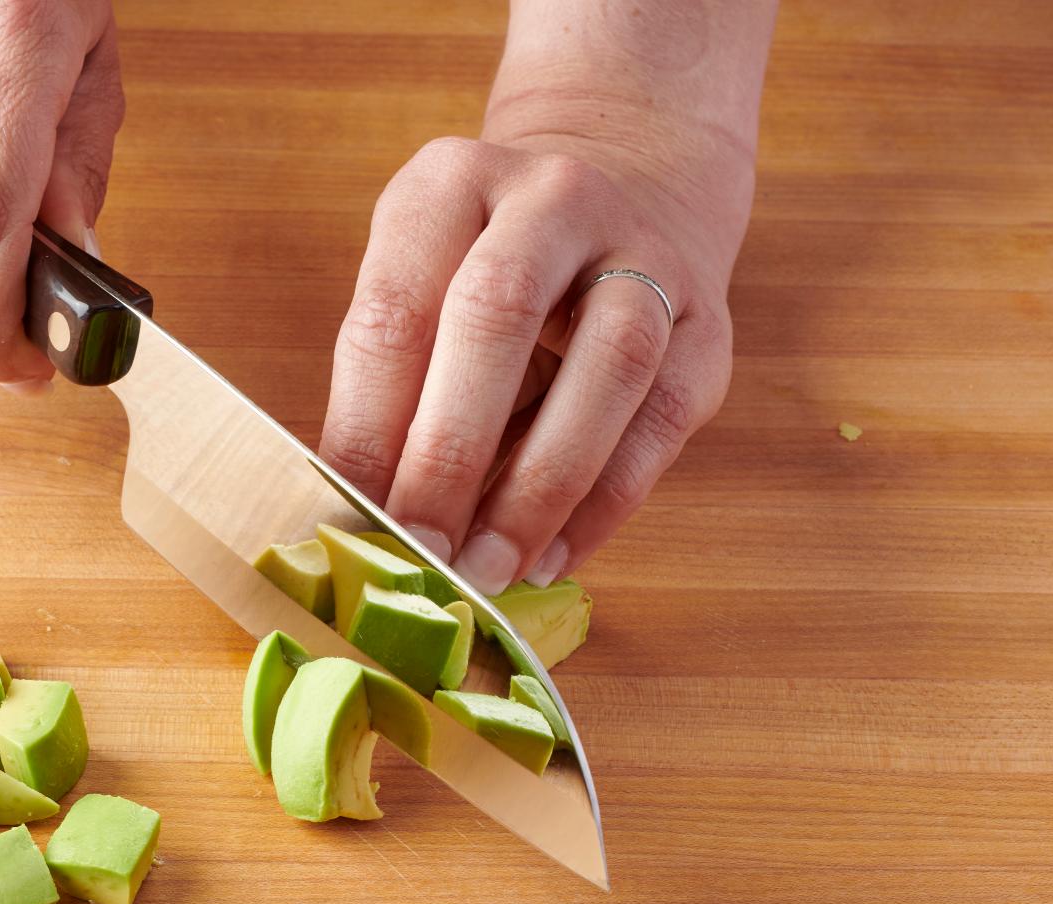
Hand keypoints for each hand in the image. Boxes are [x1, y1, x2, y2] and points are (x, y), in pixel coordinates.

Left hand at [319, 133, 743, 592]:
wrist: (626, 201)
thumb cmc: (484, 277)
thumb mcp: (420, 294)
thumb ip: (386, 390)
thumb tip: (350, 517)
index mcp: (450, 184)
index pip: (395, 309)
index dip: (366, 424)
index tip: (345, 519)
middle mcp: (553, 198)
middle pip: (496, 317)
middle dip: (448, 452)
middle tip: (417, 549)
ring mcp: (645, 254)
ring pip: (609, 367)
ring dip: (539, 487)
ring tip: (487, 570)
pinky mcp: (707, 324)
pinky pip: (661, 422)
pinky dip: (602, 504)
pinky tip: (549, 559)